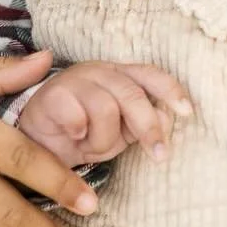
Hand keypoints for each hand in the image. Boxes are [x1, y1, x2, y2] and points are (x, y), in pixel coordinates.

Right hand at [18, 61, 191, 168]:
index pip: (150, 75)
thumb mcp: (121, 132)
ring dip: (103, 138)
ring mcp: (73, 80)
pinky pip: (76, 114)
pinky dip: (79, 130)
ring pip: (105, 107)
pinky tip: (74, 136)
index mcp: (120, 76)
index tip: (187, 112)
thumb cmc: (85, 133)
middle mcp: (99, 72)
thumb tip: (167, 120)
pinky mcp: (51, 95)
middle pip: (132, 93)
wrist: (40, 142)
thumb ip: (143, 124)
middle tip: (160, 155)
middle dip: (148, 126)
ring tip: (90, 146)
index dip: (170, 91)